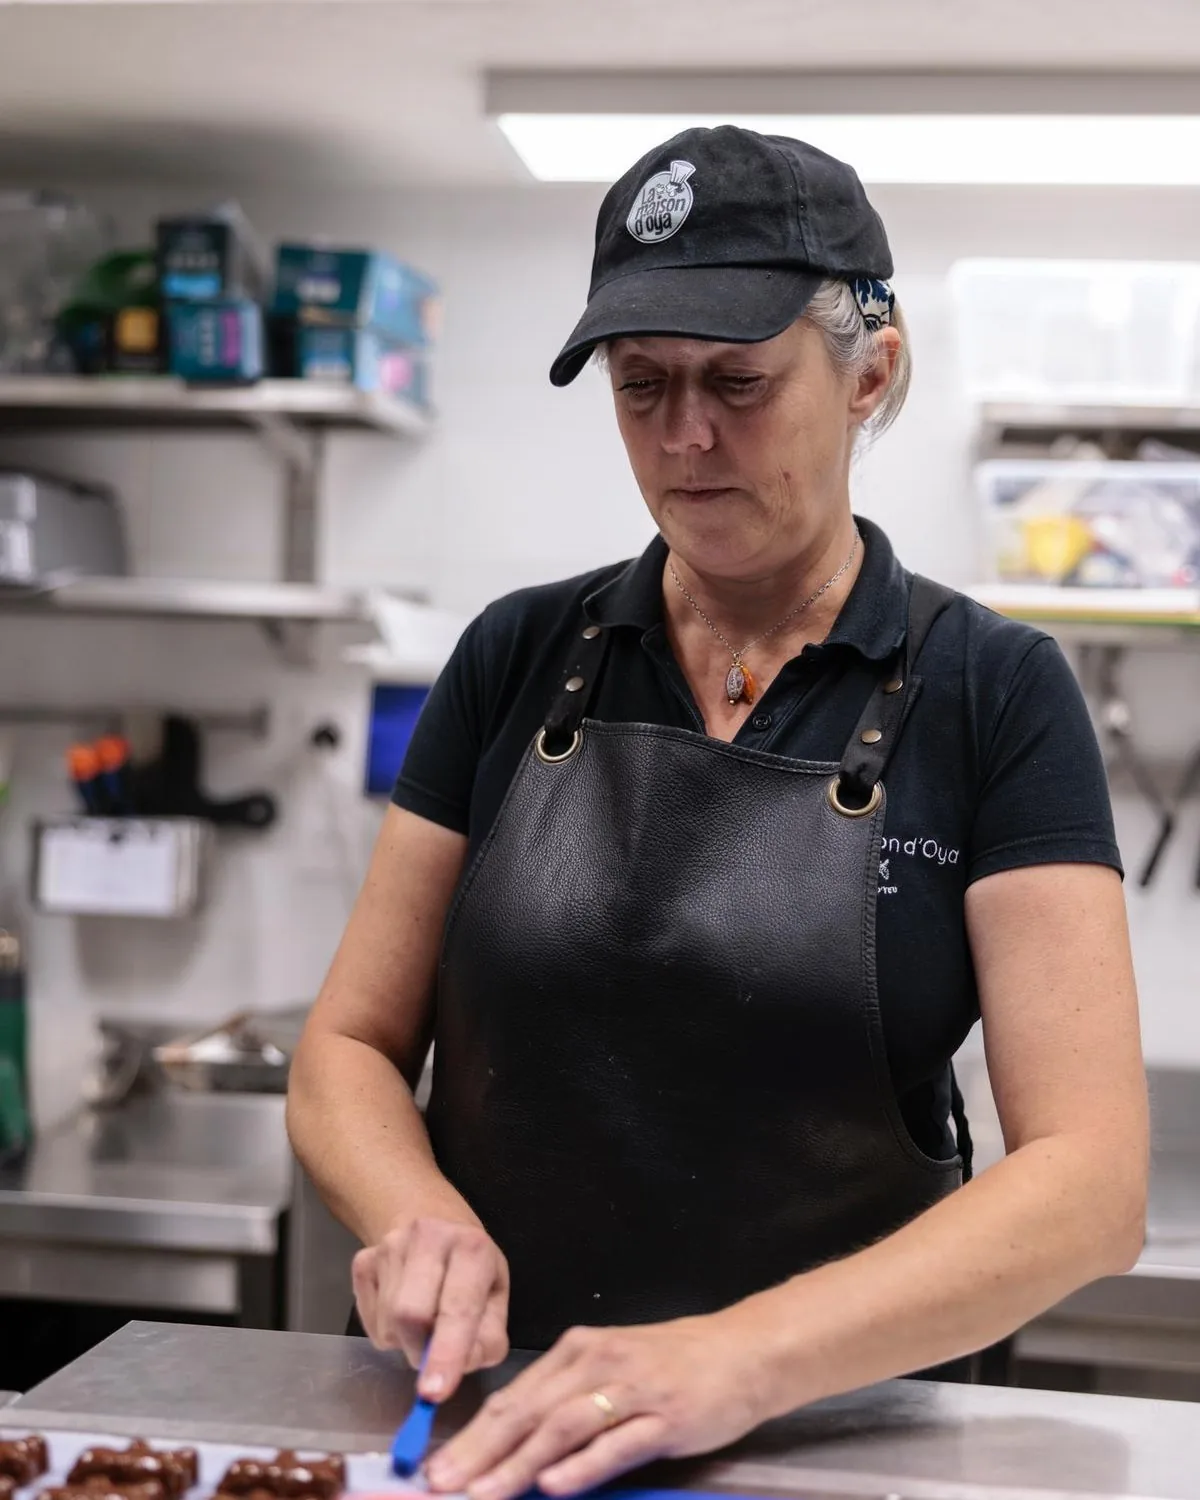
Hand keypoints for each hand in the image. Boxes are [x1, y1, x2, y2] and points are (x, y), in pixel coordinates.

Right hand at [352, 1216, 509, 1398]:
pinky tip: (402, 1306)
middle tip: (435, 1356)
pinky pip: (369, 1321)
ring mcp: (388, 1247)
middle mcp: (427, 1237)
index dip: (447, 1352)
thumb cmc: (470, 1267)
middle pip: (410, 1316)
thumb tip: (463, 1366)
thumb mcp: (495, 1295)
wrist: (432, 1219)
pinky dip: (388, 1331)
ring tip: (425, 1320)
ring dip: (407, 1342)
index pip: (457, 1308)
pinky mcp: (362, 1261)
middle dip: (422, 1352)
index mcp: (471, 1247)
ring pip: (388, 1324)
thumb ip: (488, 1336)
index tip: (434, 1392)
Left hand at [424, 1315, 771, 1499]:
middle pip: (527, 1410)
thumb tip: (511, 1447)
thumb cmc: (674, 1366)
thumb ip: (567, 1401)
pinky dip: (580, 1466)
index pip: (513, 1396)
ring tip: (483, 1494)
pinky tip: (552, 1486)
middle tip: (443, 1486)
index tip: (435, 1468)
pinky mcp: (665, 1416)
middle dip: (479, 1452)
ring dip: (517, 1464)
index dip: (472, 1434)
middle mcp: (597, 1361)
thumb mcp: (613, 1369)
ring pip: (562, 1427)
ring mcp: (632, 1388)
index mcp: (579, 1349)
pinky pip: (615, 1444)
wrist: (744, 1352)